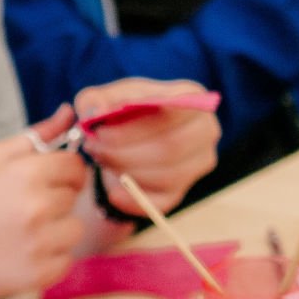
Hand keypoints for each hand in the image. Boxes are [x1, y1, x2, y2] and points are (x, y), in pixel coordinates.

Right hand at [0, 108, 87, 298]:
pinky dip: (48, 258)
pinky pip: (65, 260)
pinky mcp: (39, 274)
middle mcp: (36, 208)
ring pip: (74, 230)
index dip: (63, 172)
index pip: (75, 166)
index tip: (45, 181)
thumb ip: (36, 136)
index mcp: (26, 173)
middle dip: (55, 200)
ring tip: (22, 232)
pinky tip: (20, 253)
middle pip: (74, 197)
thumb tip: (69, 113)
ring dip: (56, 230)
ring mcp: (39, 244)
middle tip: (22, 209)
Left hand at [74, 80, 219, 215]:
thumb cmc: (120, 113)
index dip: (135, 126)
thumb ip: (94, 100)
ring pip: (167, 176)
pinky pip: (161, 202)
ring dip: (127, 171)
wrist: (124, 141)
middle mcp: (204, 130)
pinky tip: (113, 193)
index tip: (100, 132)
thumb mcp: (103, 99)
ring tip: (101, 160)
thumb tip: (96, 112)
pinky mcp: (182, 190)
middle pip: (172, 147)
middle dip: (125, 152)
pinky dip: (134, 199)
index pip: (174, 112)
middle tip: (94, 149)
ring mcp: (198, 163)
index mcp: (191, 96)